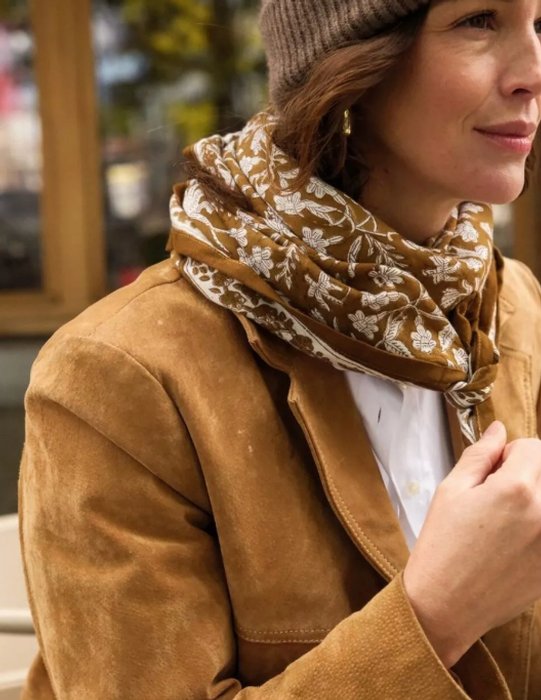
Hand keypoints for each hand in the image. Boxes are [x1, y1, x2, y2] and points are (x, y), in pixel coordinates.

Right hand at [403, 421, 540, 667]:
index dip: (509, 453)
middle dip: (526, 472)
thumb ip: (479, 455)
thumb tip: (498, 431)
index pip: (533, 446)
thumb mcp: (451, 491)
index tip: (493, 470)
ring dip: (533, 498)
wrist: (445, 605)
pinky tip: (513, 541)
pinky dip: (535, 527)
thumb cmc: (442, 547)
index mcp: (516, 490)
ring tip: (507, 517)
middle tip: (497, 492)